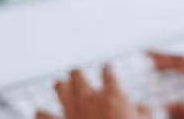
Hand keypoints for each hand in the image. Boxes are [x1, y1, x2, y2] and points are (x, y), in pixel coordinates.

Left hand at [36, 66, 151, 118]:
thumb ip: (144, 113)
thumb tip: (144, 108)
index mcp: (113, 95)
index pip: (109, 72)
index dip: (108, 70)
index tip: (108, 70)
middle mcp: (90, 99)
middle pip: (79, 75)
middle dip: (79, 74)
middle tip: (79, 75)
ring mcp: (72, 112)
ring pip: (61, 88)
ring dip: (61, 87)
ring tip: (60, 84)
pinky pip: (45, 116)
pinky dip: (42, 114)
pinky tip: (39, 112)